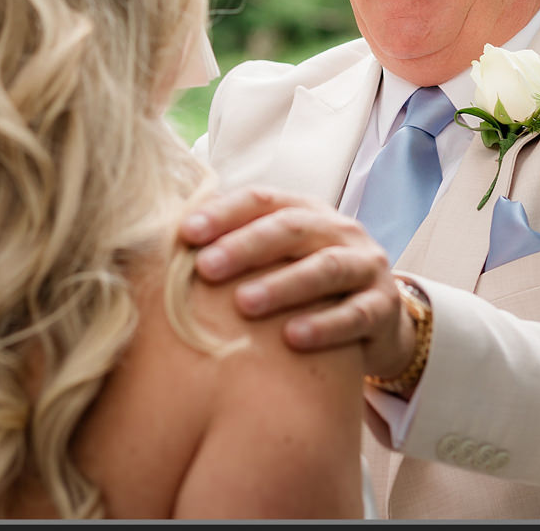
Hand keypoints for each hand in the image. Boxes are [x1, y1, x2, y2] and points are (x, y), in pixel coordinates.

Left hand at [179, 187, 416, 379]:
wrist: (377, 320)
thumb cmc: (306, 286)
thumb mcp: (276, 262)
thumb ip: (234, 251)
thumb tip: (156, 252)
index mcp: (305, 211)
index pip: (261, 200)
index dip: (224, 213)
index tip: (185, 233)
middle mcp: (338, 230)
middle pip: (292, 228)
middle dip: (246, 246)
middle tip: (206, 267)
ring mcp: (365, 266)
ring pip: (326, 268)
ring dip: (283, 285)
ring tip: (244, 304)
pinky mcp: (383, 307)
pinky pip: (355, 314)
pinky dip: (325, 325)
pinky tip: (293, 339)